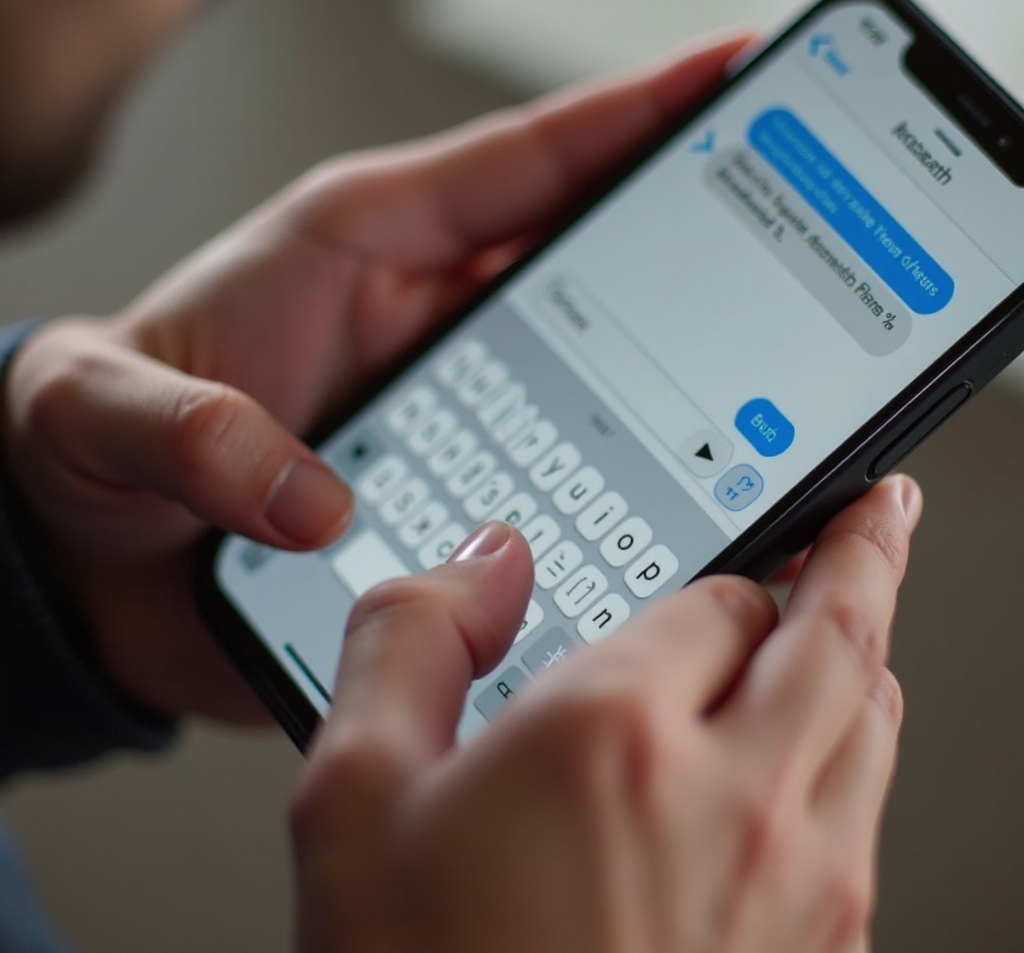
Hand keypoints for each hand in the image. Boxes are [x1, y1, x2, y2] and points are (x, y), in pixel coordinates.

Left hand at [0, 36, 748, 721]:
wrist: (89, 566)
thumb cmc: (95, 450)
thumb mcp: (97, 411)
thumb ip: (186, 432)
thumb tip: (306, 497)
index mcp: (362, 249)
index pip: (517, 166)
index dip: (628, 118)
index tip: (729, 78)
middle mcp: (426, 323)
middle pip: (585, 267)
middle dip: (689, 245)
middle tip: (788, 234)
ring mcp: (451, 412)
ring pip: (591, 379)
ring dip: (666, 390)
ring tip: (756, 398)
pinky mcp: (450, 496)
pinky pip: (553, 485)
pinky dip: (606, 498)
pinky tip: (653, 521)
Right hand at [291, 475, 920, 952]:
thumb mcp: (355, 797)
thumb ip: (409, 639)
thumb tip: (477, 563)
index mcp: (617, 737)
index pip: (714, 599)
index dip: (709, 569)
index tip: (729, 542)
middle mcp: (730, 803)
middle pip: (840, 635)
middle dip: (862, 556)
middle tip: (876, 512)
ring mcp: (794, 892)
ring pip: (875, 724)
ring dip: (868, 656)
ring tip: (859, 618)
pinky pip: (869, 823)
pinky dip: (858, 760)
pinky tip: (823, 760)